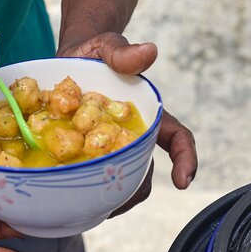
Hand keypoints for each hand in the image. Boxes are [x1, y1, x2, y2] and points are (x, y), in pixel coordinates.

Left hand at [58, 32, 197, 213]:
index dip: (185, 159)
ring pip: (117, 180)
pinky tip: (65, 192)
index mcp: (147, 115)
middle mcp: (132, 136)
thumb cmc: (94, 52)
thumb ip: (123, 52)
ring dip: (107, 195)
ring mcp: (108, 147)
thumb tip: (149, 52)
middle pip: (144, 171)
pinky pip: (88, 175)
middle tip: (112, 204)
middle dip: (134, 191)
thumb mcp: (106, 46)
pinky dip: (82, 186)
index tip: (183, 181)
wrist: (68, 59)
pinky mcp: (84, 153)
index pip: (177, 138)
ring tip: (86, 204)